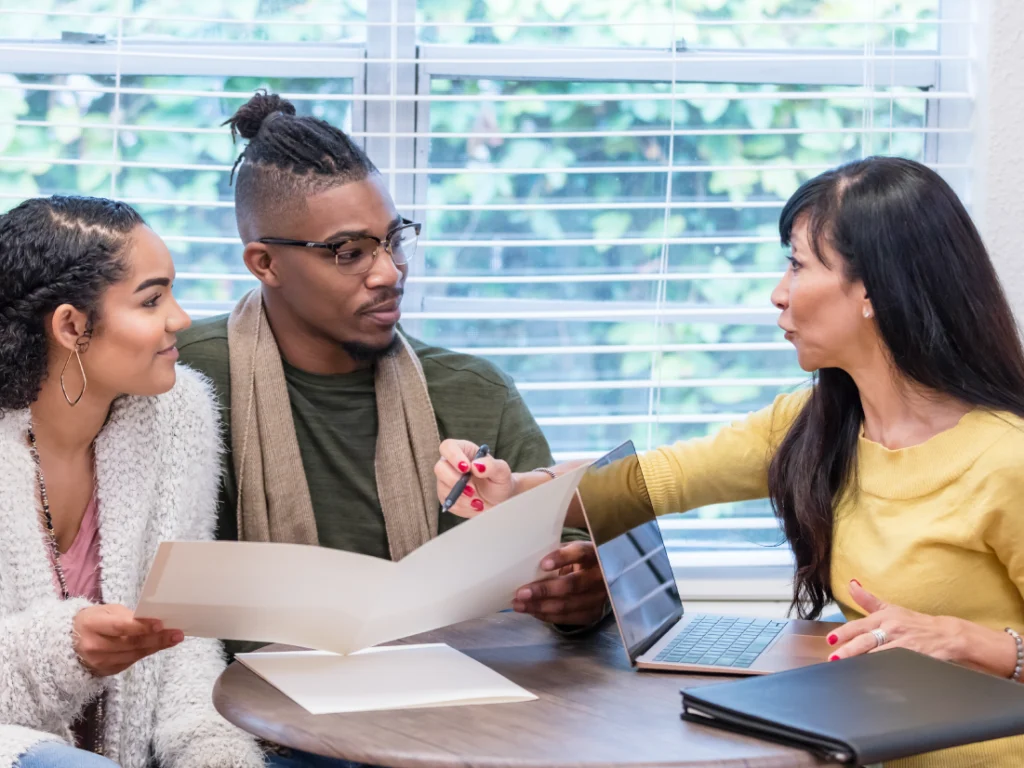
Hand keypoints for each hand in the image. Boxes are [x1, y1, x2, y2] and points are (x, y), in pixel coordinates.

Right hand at [73, 604, 183, 676]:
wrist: (69, 642)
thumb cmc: (93, 620)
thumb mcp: (106, 611)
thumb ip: (127, 616)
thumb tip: (152, 620)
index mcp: (92, 625)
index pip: (120, 627)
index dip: (142, 627)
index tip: (161, 624)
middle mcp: (94, 646)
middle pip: (131, 644)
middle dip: (157, 639)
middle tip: (176, 633)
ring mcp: (99, 662)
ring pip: (134, 655)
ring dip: (156, 647)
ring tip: (174, 639)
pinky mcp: (105, 671)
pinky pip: (130, 662)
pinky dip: (145, 653)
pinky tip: (158, 646)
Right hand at [435, 439, 514, 517]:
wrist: (498, 501)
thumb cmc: (499, 481)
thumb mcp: (502, 472)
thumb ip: (491, 465)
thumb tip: (476, 465)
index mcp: (463, 450)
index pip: (448, 447)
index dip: (453, 457)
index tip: (467, 468)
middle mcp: (451, 464)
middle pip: (440, 468)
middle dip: (456, 481)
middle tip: (472, 490)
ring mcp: (446, 481)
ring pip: (443, 487)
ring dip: (462, 496)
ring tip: (478, 500)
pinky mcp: (446, 496)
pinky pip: (448, 502)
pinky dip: (463, 506)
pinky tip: (474, 505)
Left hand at [513, 542, 608, 626]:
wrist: (600, 575)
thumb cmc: (576, 559)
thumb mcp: (569, 549)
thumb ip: (554, 552)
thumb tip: (524, 561)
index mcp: (593, 552)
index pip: (579, 553)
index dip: (562, 558)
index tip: (543, 564)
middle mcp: (600, 576)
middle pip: (572, 585)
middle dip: (544, 590)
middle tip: (521, 593)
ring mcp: (599, 597)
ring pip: (568, 605)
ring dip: (540, 607)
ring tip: (519, 605)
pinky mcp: (594, 613)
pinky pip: (567, 618)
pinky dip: (547, 616)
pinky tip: (532, 611)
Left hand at [827, 580, 967, 664]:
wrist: (946, 634)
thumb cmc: (914, 622)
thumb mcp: (890, 609)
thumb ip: (868, 600)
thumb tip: (851, 584)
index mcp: (883, 617)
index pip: (859, 626)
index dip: (843, 633)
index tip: (830, 640)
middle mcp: (891, 629)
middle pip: (866, 641)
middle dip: (849, 651)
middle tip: (834, 658)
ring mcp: (903, 644)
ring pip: (879, 655)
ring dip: (863, 663)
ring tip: (849, 670)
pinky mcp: (914, 657)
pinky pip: (895, 665)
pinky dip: (883, 670)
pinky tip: (873, 677)